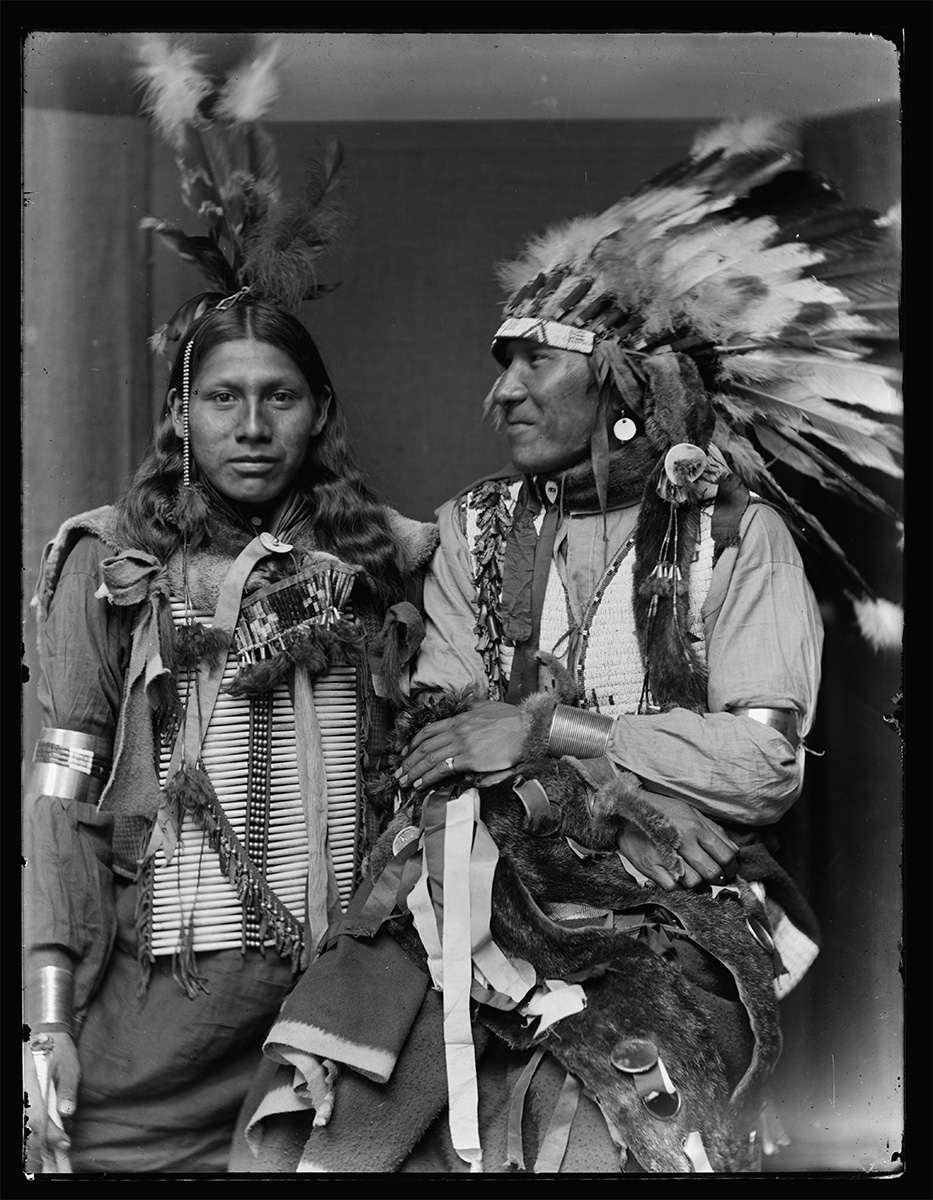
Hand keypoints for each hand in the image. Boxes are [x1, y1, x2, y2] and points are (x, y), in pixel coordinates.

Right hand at [23, 1031, 78, 1170]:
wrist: (47, 1034)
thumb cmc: (59, 1049)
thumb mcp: (69, 1066)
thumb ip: (68, 1089)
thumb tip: (67, 1113)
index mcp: (31, 1086)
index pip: (37, 1117)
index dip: (50, 1133)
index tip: (64, 1142)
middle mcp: (24, 1093)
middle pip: (31, 1124)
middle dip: (47, 1138)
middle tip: (64, 1144)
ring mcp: (24, 1096)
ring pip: (29, 1122)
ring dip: (44, 1133)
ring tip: (62, 1137)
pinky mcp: (27, 1098)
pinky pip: (30, 1115)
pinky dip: (41, 1124)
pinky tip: (56, 1128)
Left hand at [395, 701, 525, 789]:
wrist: (528, 729)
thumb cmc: (513, 720)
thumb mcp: (488, 707)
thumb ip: (473, 708)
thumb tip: (467, 708)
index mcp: (460, 718)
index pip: (429, 730)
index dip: (414, 742)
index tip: (405, 752)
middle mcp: (457, 730)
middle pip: (425, 745)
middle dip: (408, 760)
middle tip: (399, 771)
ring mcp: (462, 744)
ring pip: (430, 758)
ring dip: (414, 770)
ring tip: (405, 781)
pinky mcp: (470, 759)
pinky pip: (443, 769)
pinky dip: (428, 777)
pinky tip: (421, 784)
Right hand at [617, 794, 738, 890]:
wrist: (624, 810)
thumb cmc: (659, 811)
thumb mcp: (690, 811)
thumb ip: (714, 830)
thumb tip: (733, 850)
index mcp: (696, 827)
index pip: (726, 856)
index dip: (732, 868)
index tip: (730, 871)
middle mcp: (684, 841)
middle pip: (713, 873)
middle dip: (718, 880)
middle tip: (714, 878)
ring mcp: (666, 855)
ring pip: (695, 884)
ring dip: (699, 886)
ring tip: (696, 879)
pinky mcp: (651, 866)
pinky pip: (673, 888)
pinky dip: (679, 888)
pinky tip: (678, 879)